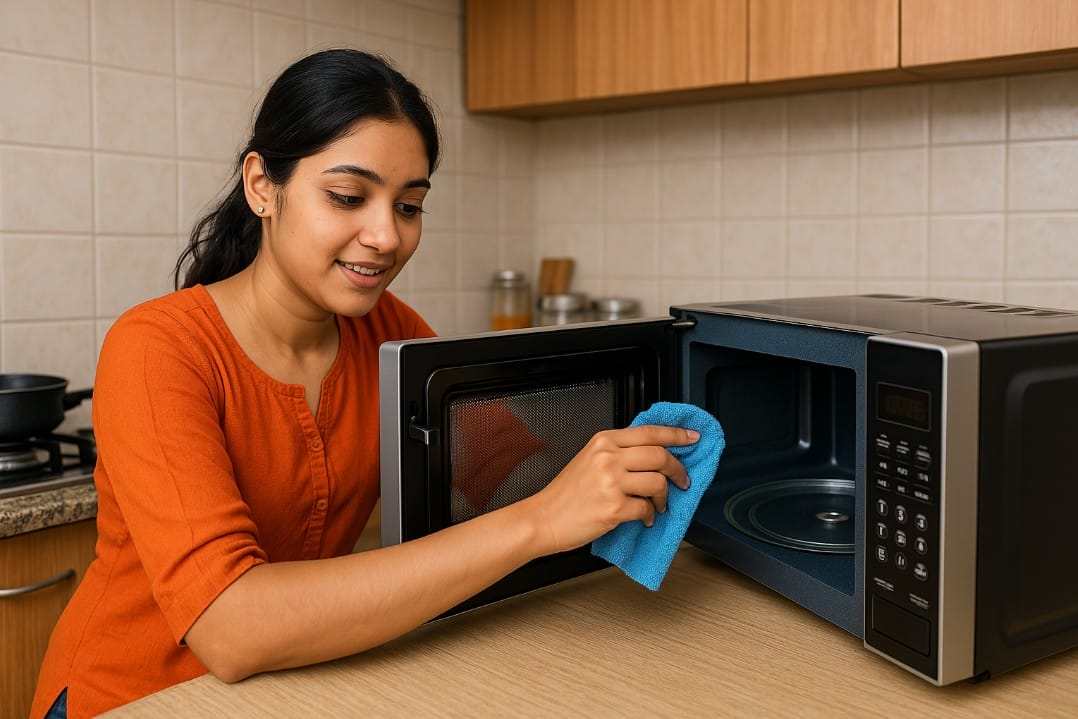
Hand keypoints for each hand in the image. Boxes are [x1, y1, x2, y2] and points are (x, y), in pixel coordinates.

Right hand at [524, 425, 698, 555]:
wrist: (543, 518)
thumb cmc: (566, 493)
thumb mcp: (589, 459)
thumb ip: (618, 452)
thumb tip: (655, 454)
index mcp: (604, 441)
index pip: (650, 432)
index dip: (677, 435)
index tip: (693, 438)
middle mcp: (608, 457)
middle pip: (660, 456)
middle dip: (678, 469)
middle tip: (682, 480)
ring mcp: (611, 482)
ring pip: (658, 483)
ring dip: (664, 497)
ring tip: (658, 504)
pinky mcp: (613, 508)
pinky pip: (647, 509)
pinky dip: (650, 515)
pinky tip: (643, 517)